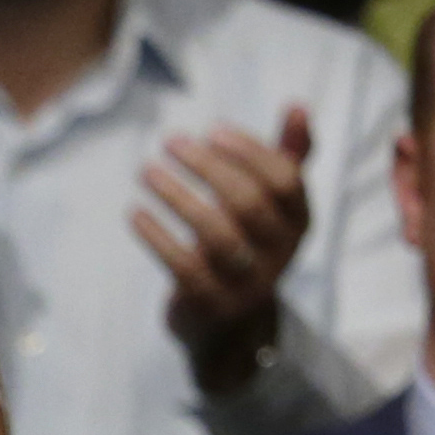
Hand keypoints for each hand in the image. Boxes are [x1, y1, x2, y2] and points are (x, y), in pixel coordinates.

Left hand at [135, 108, 312, 396]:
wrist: (231, 331)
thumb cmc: (248, 251)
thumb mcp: (272, 210)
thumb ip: (286, 159)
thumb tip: (297, 104)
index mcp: (299, 223)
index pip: (285, 179)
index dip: (250, 151)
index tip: (211, 130)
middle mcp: (280, 253)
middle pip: (248, 202)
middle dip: (207, 166)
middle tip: (170, 142)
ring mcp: (247, 283)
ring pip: (215, 233)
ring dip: (176, 195)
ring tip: (145, 170)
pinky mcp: (211, 305)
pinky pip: (182, 265)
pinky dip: (156, 236)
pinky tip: (134, 212)